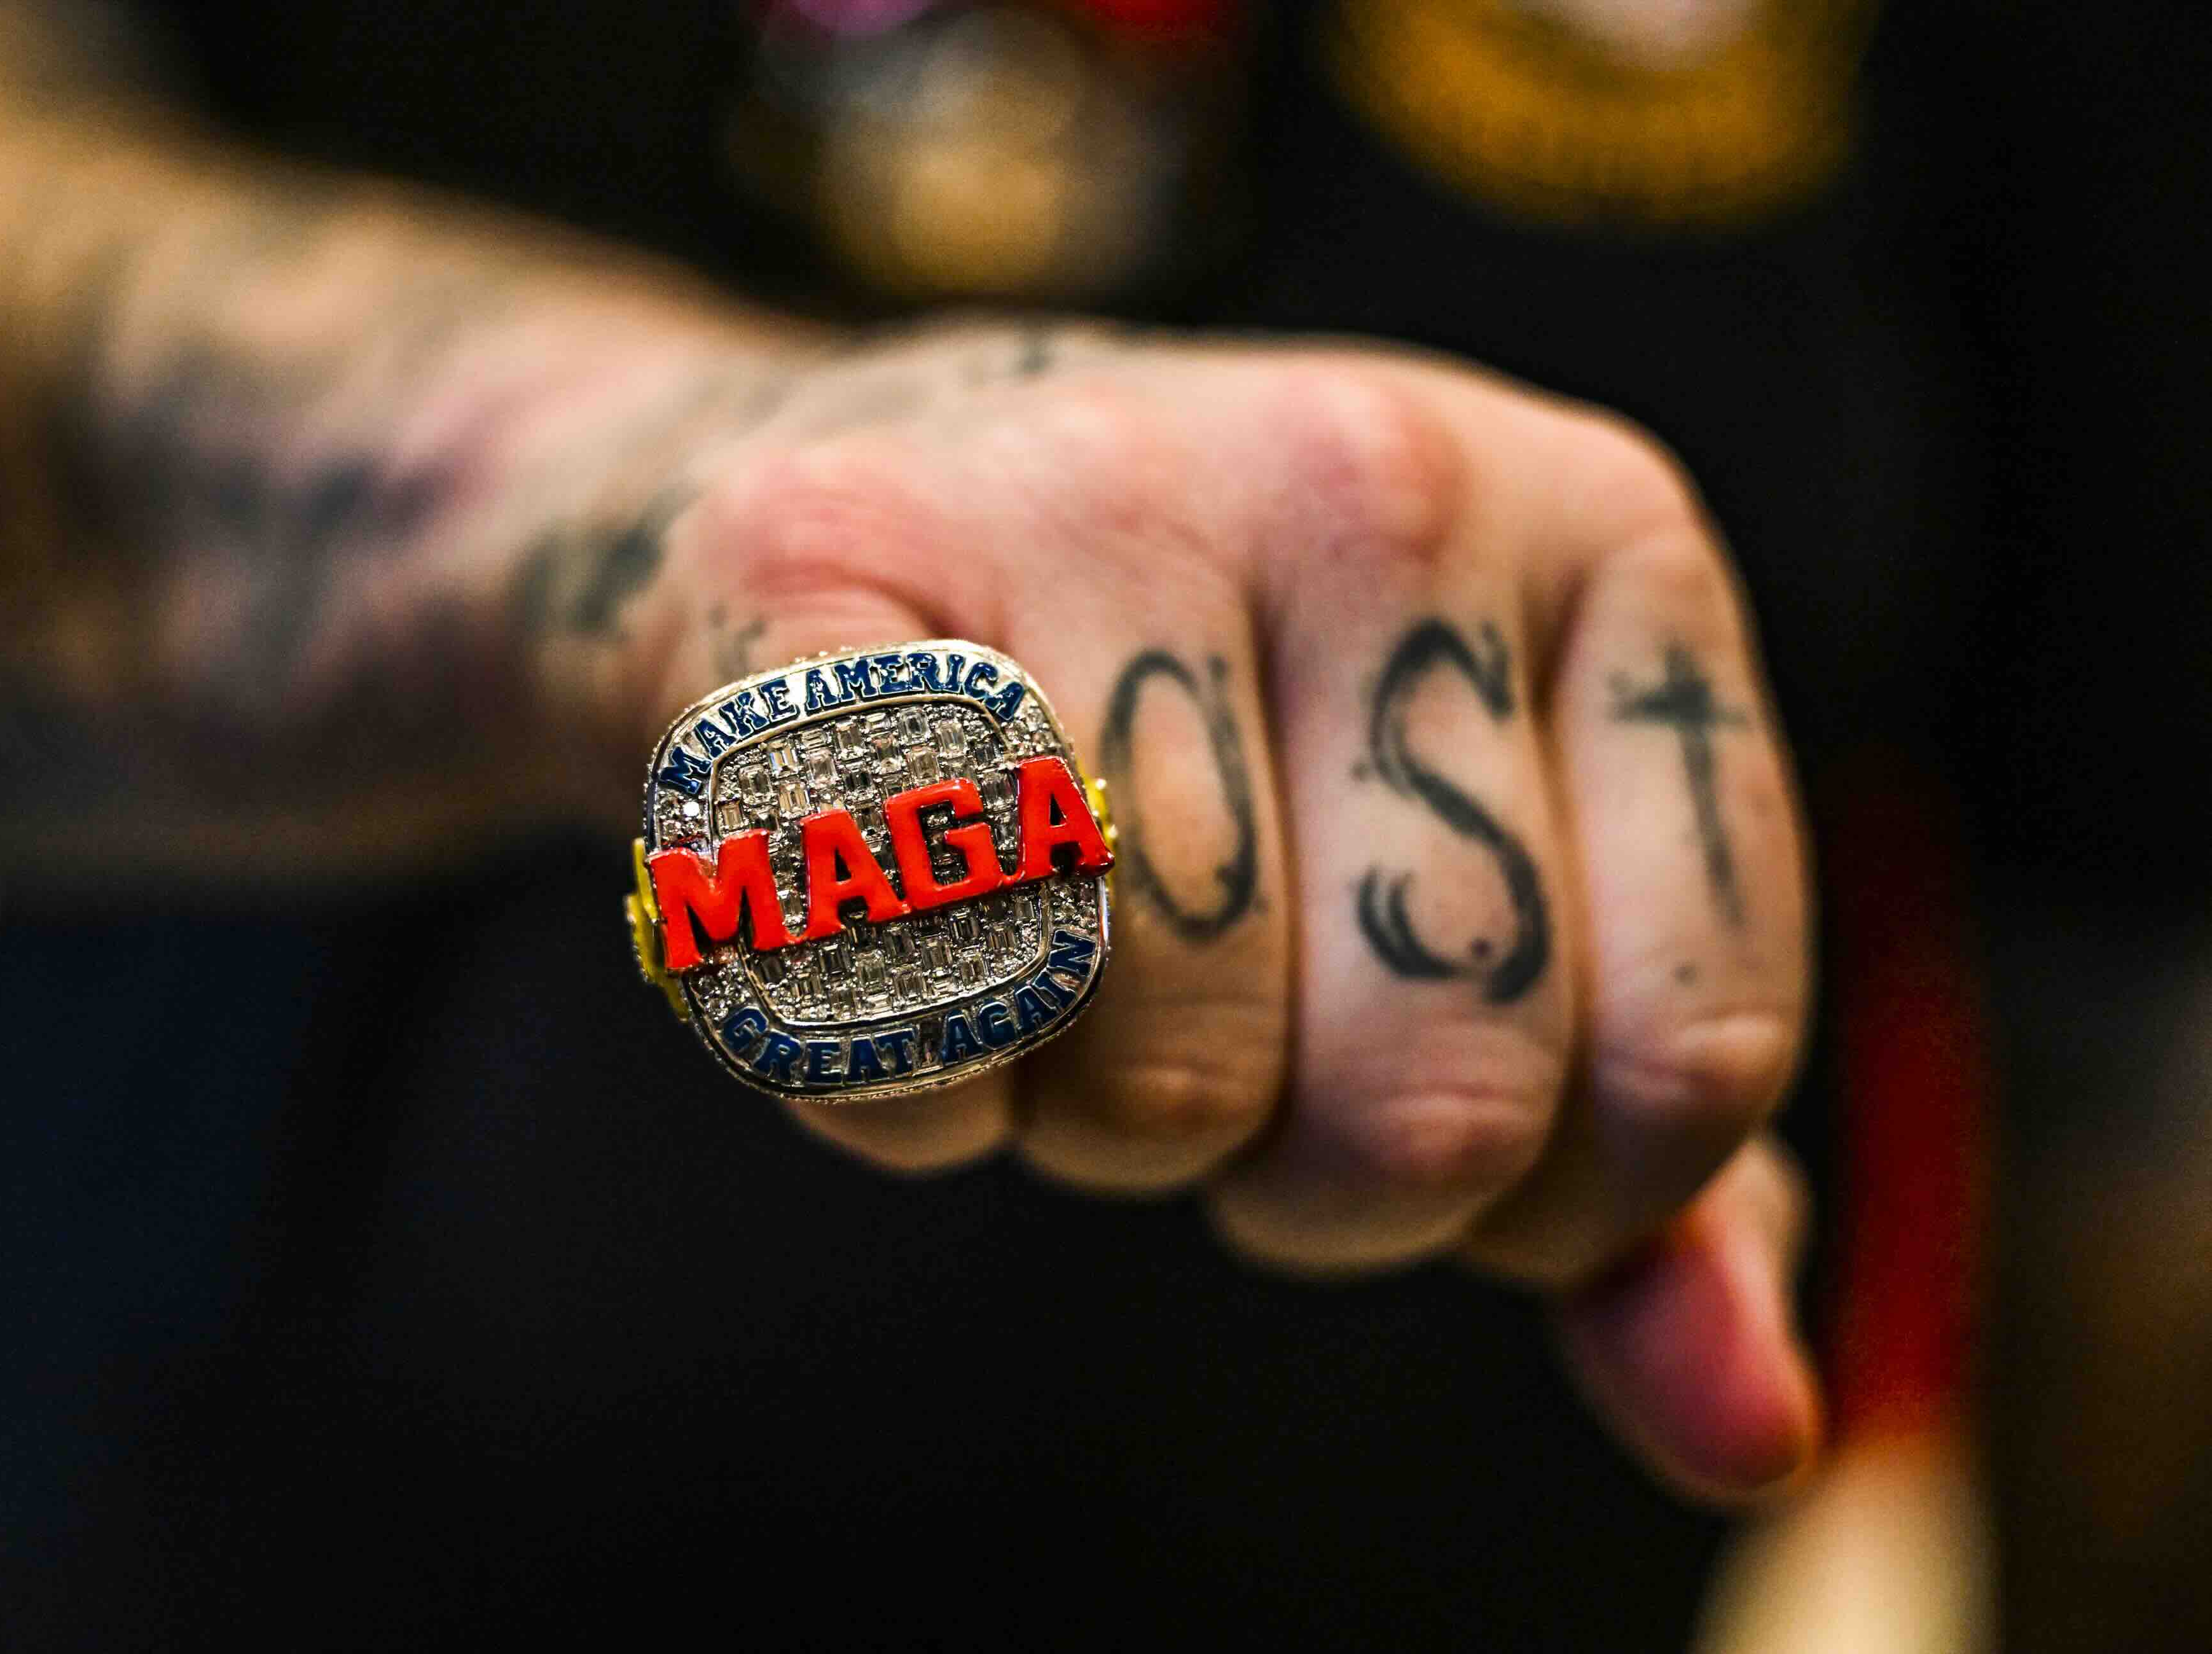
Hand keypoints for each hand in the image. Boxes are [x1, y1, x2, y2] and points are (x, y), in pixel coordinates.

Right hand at [616, 326, 1816, 1499]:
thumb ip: (1649, 1171)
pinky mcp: (817, 561)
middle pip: (1426, 1100)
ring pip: (1157, 1074)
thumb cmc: (1216, 741)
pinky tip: (890, 958)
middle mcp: (1376, 481)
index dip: (1540, 1193)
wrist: (881, 521)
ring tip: (1051, 972)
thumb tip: (1749, 1431)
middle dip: (1300, 1177)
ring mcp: (1092, 493)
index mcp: (1609, 541)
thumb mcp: (1496, 903)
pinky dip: (890, 1077)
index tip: (1410, 1092)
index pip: (1687, 1064)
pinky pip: (900, 999)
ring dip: (1087, 1125)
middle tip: (1210, 1045)